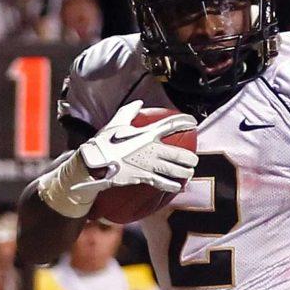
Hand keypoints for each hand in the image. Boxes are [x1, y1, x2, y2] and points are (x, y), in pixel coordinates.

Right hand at [79, 100, 197, 194]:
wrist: (95, 163)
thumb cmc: (104, 142)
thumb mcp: (116, 123)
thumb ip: (129, 112)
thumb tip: (139, 103)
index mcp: (147, 134)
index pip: (171, 125)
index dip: (185, 122)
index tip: (194, 122)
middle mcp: (152, 150)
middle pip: (179, 154)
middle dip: (189, 158)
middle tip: (194, 160)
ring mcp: (150, 165)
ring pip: (174, 170)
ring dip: (185, 172)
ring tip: (190, 173)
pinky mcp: (144, 178)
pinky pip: (163, 183)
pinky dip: (173, 185)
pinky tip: (179, 186)